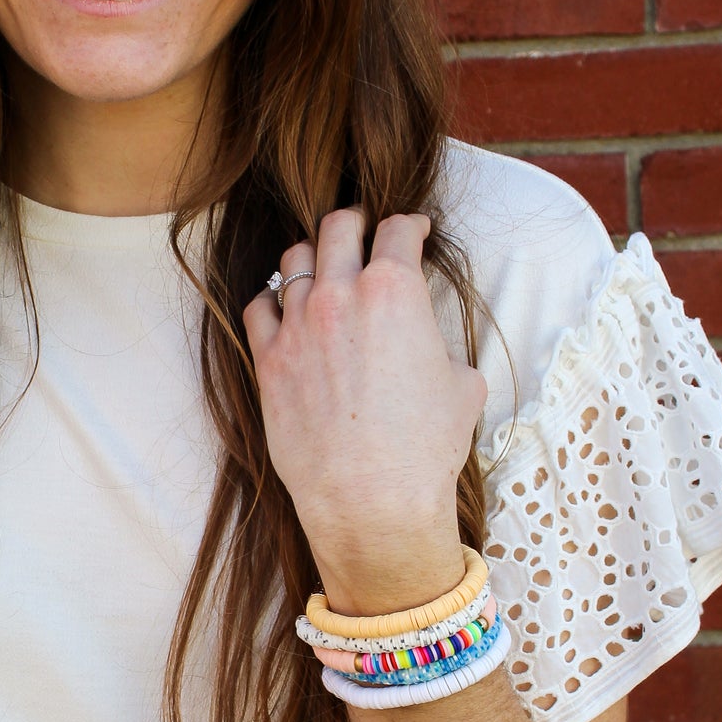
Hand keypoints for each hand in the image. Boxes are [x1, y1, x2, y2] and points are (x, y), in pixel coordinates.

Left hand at [242, 209, 487, 615]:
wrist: (372, 499)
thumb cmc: (425, 448)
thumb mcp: (462, 384)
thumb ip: (440, 345)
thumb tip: (427, 346)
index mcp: (395, 290)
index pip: (398, 230)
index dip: (410, 225)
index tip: (412, 231)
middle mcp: (341, 295)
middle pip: (338, 227)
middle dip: (355, 223)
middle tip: (363, 232)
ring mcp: (297, 325)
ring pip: (294, 260)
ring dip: (313, 257)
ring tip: (322, 268)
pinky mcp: (268, 360)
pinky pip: (258, 307)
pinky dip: (273, 300)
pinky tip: (284, 308)